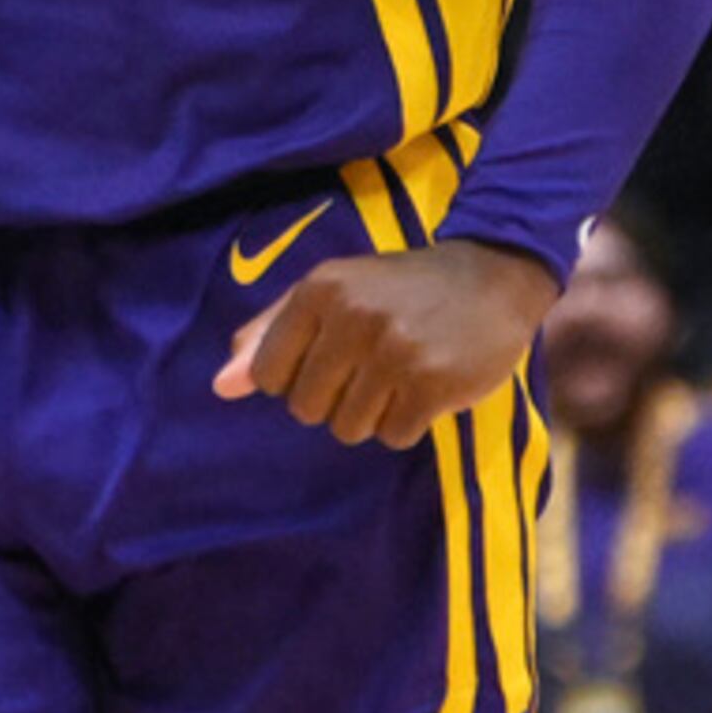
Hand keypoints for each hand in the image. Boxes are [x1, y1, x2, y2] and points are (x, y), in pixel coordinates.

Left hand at [214, 239, 556, 447]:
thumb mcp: (332, 291)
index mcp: (320, 289)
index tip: (329, 359)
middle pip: (307, 408)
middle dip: (335, 399)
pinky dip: (406, 423)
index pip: (268, 374)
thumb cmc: (399, 289)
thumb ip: (271, 333)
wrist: (490, 276)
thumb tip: (221, 387)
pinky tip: (424, 388)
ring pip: (348, 428)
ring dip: (372, 413)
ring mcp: (394, 352)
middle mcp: (353, 317)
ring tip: (398, 376)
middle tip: (370, 367)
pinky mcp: (433, 383)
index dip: (295, 379)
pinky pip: (393, 436)